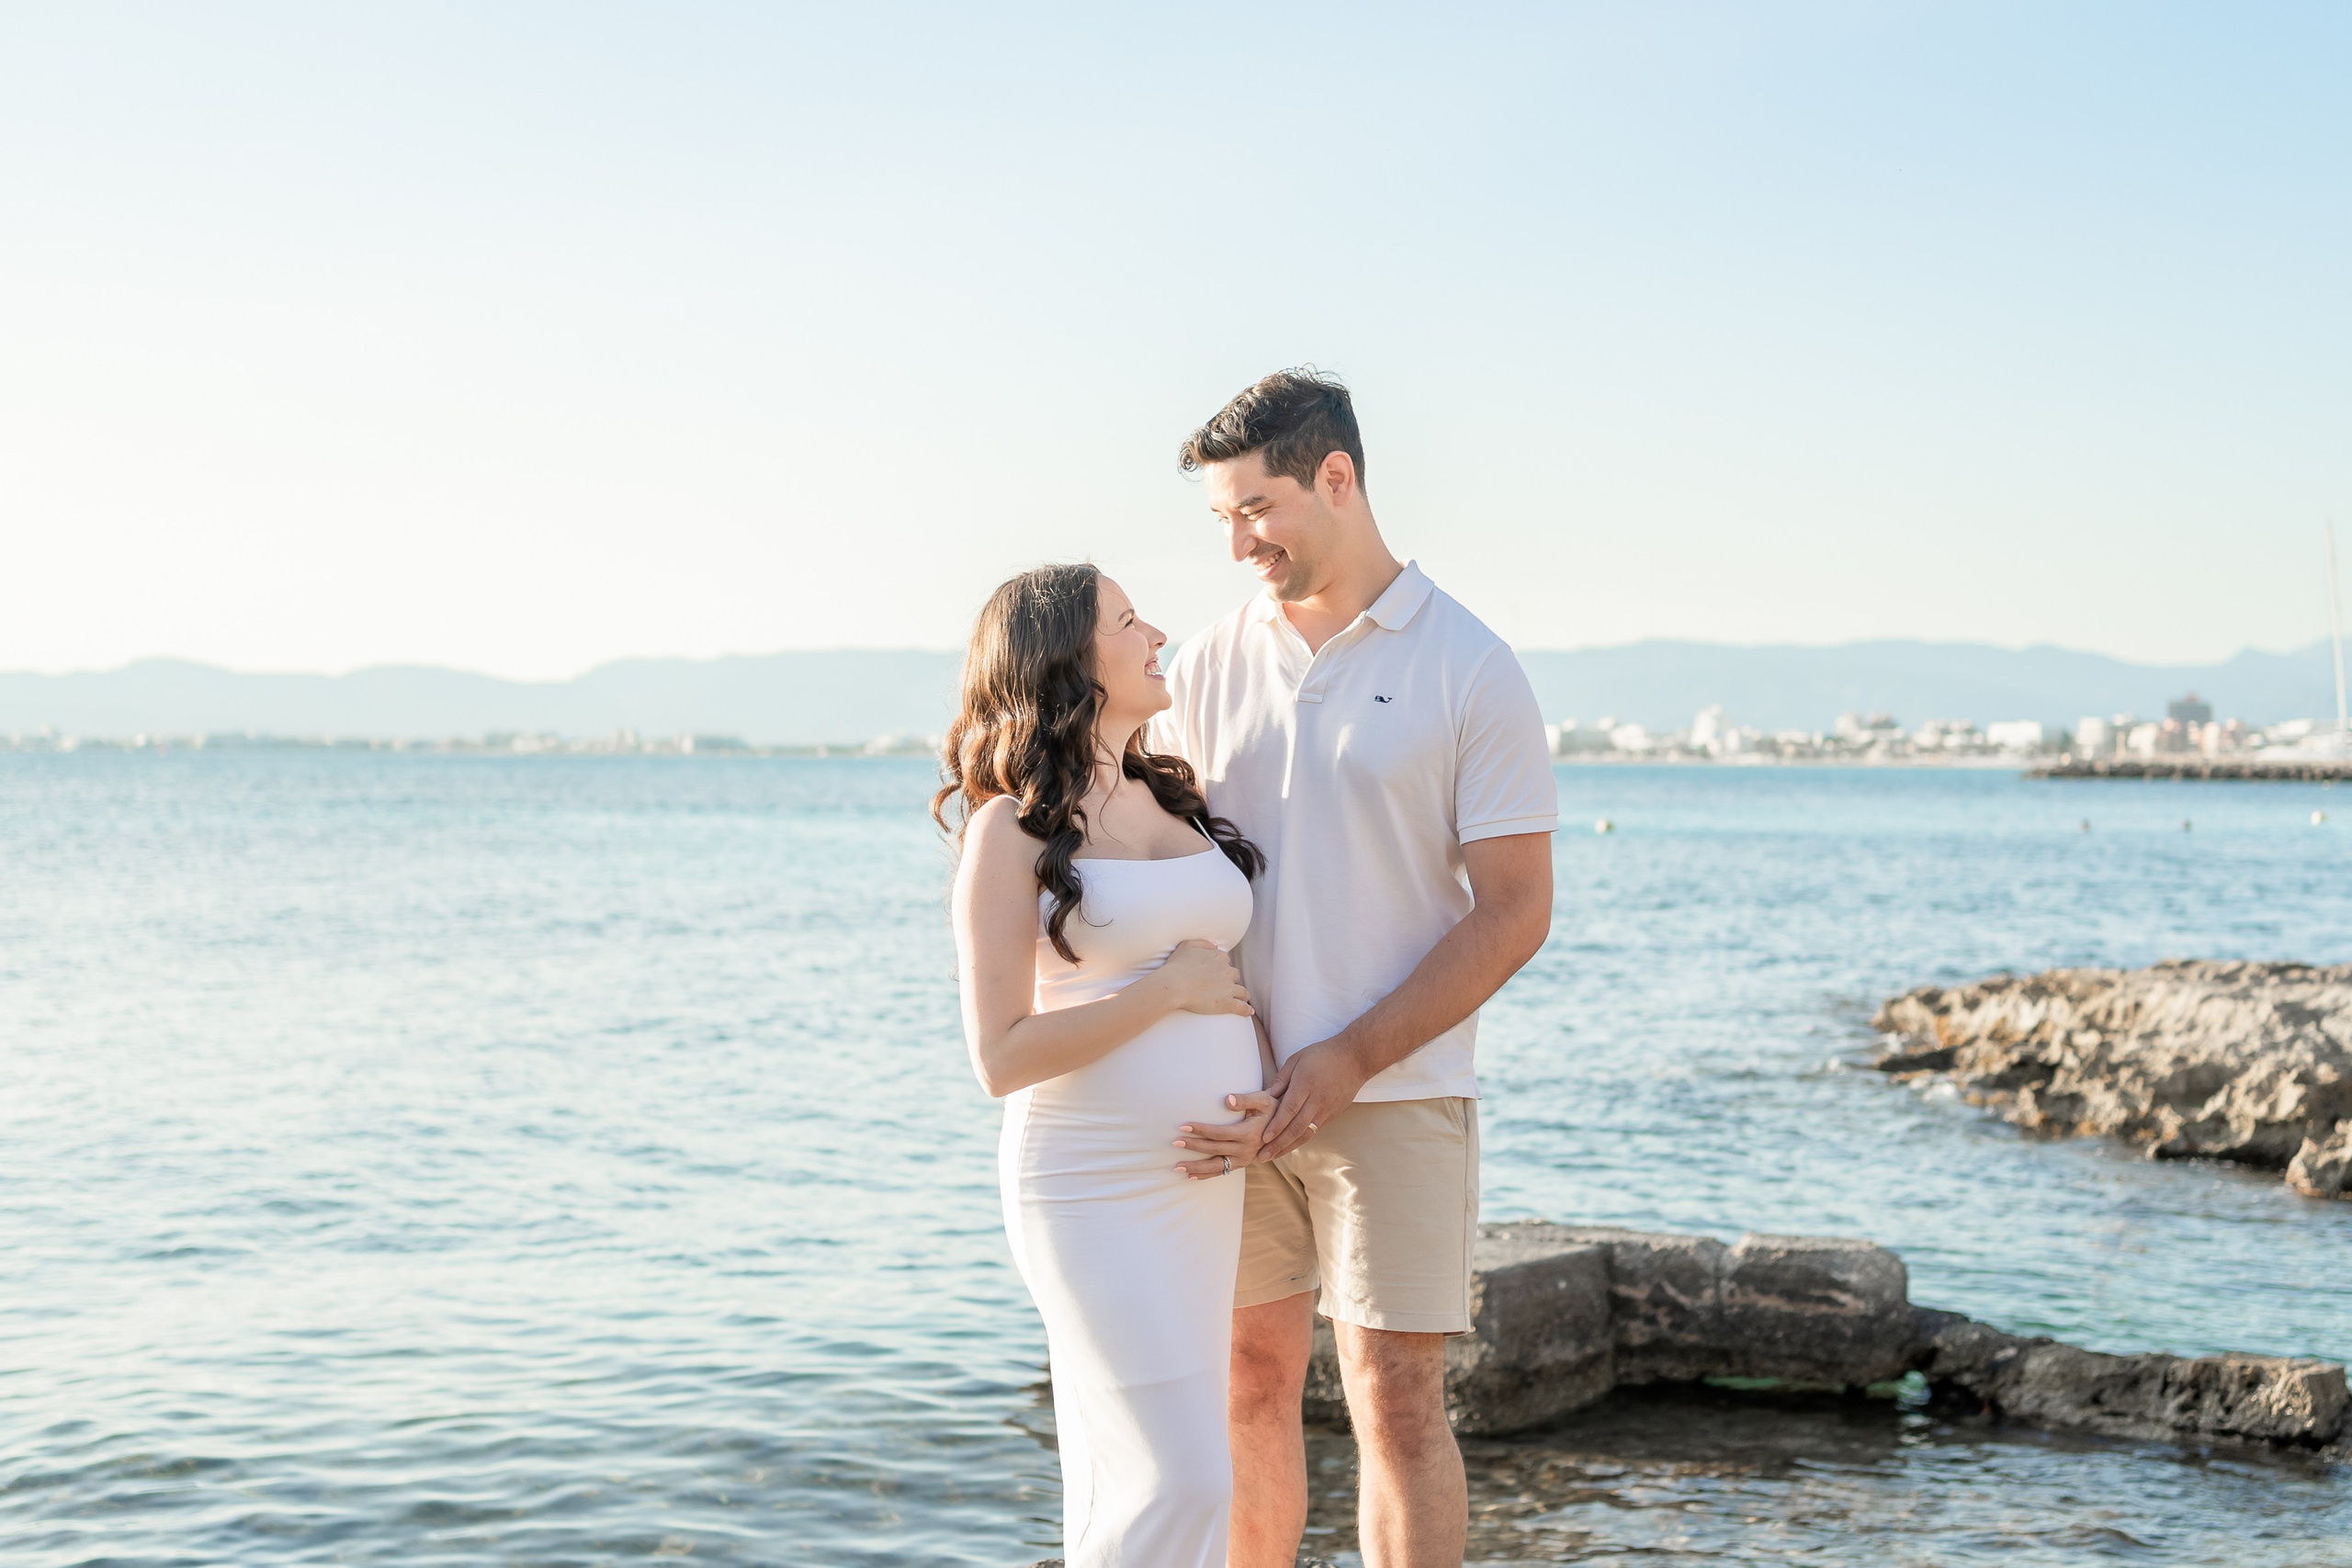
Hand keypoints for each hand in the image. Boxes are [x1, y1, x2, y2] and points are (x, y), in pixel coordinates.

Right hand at [1149, 939, 1252, 1017]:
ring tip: (1242, 999)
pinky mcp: (1227, 1003)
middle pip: (1234, 975)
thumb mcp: (1187, 945)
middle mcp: (1226, 971)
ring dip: (1242, 994)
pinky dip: (1246, 1010)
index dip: (1221, 967)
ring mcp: (1228, 987)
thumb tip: (1215, 945)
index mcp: (1218, 957)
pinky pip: (1242, 1007)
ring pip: (1242, 991)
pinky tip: (1249, 1012)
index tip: (1218, 973)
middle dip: (1231, 980)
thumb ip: (1203, 943)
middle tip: (1225, 986)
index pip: (1225, 961)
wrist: (1174, 985)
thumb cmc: (1177, 966)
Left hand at [1173, 1091, 1276, 1179]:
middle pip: (1214, 1150)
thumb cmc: (1272, 1108)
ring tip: (1177, 1167)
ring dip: (1196, 1167)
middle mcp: (1246, 1150)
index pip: (1219, 1133)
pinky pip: (1222, 1172)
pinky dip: (1206, 1175)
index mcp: (1248, 1134)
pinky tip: (1191, 1177)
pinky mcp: (1243, 1164)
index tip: (1184, 1126)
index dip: (1200, 1130)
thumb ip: (1245, 1099)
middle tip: (1174, 1142)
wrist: (1287, 1125)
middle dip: (1193, 1147)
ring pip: (1216, 1166)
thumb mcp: (1263, 1100)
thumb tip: (1226, 1100)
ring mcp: (1244, 1159)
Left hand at [1257, 1039, 1368, 1161]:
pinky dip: (1300, 1140)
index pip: (1289, 1110)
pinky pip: (1314, 1130)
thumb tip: (1264, 1096)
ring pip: (1306, 1133)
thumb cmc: (1322, 1055)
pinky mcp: (1333, 1115)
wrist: (1355, 1059)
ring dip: (1288, 1147)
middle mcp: (1317, 1100)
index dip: (1276, 1125)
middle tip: (1262, 1156)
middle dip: (1278, 1144)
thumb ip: (1281, 1079)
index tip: (1264, 1139)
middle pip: (1296, 1127)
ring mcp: (1327, 1110)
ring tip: (1273, 1156)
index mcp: (1306, 1084)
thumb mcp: (1297, 1060)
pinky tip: (1288, 1146)